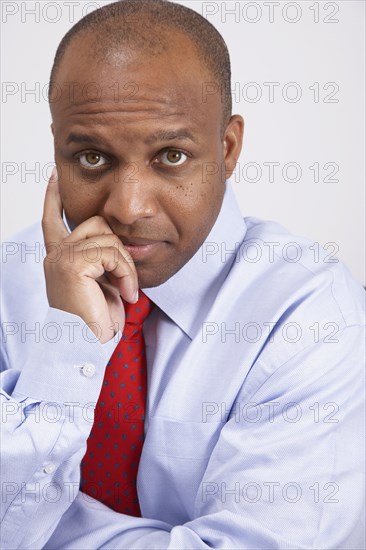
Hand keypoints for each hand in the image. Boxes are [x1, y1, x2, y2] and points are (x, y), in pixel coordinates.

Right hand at [42, 168, 137, 342]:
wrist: (86, 345)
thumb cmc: (96, 320)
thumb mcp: (101, 283)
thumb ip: (101, 259)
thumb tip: (118, 241)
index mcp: (60, 257)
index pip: (53, 219)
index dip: (53, 197)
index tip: (54, 176)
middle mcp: (56, 254)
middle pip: (97, 222)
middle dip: (119, 248)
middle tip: (125, 278)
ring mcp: (62, 257)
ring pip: (110, 238)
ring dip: (126, 266)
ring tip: (127, 291)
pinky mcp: (72, 264)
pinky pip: (113, 253)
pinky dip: (127, 273)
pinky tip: (127, 294)